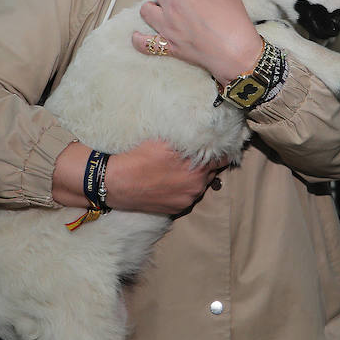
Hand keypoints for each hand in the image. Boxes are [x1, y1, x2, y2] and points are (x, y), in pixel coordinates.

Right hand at [51, 139, 225, 215]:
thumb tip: (204, 131)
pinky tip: (172, 181)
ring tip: (180, 169)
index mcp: (198, 167)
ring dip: (196, 177)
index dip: (219, 150)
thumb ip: (188, 137)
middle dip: (207, 164)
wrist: (116, 182)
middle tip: (197, 155)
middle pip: (213, 172)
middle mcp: (197, 185)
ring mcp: (188, 199)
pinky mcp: (177, 208)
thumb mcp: (164, 140)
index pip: (223, 158)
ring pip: (201, 185)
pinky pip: (189, 196)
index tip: (216, 146)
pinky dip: (185, 188)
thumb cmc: (138, 157)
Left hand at [132, 0, 263, 83]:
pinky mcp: (168, 45)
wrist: (236, 54)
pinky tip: (139, 35)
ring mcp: (168, 26)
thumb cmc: (236, 25)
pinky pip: (143, 43)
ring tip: (163, 9)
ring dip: (153, 7)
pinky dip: (139, 39)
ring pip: (146, 9)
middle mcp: (174, 5)